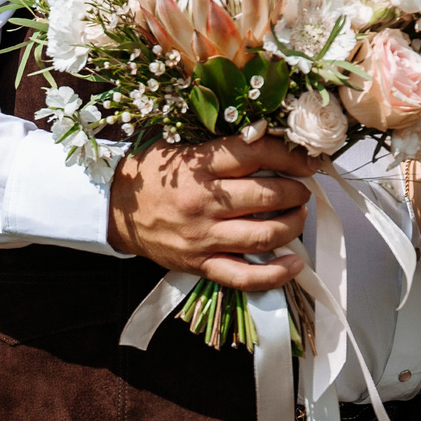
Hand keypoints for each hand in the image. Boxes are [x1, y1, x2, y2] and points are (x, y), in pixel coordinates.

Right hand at [107, 136, 322, 289]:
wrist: (113, 210)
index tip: (307, 161)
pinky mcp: (201, 264)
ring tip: (298, 215)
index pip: (256, 154)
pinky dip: (275, 274)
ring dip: (293, 224)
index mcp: (198, 166)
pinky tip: (294, 263)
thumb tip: (272, 143)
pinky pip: (244, 276)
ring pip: (265, 234)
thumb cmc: (151, 175)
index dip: (290, 156)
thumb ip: (221, 147)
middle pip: (268, 196)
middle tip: (301, 188)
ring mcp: (203, 236)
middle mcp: (204, 202)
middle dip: (297, 191)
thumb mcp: (180, 148)